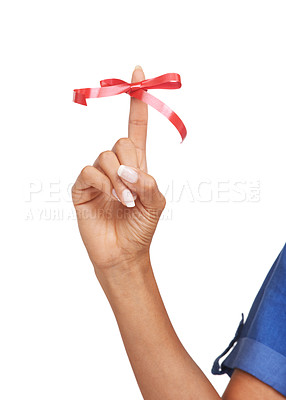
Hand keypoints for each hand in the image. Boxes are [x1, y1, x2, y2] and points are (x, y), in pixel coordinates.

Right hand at [72, 66, 165, 269]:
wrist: (123, 253)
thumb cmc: (141, 228)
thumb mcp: (156, 203)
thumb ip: (148, 182)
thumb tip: (128, 169)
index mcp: (135, 167)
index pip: (135, 129)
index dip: (137, 104)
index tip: (138, 71)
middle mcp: (116, 167)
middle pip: (120, 141)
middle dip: (130, 162)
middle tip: (134, 187)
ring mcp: (98, 177)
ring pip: (105, 156)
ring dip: (119, 177)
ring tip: (125, 200)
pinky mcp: (82, 188)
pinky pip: (89, 171)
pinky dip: (103, 182)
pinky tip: (111, 198)